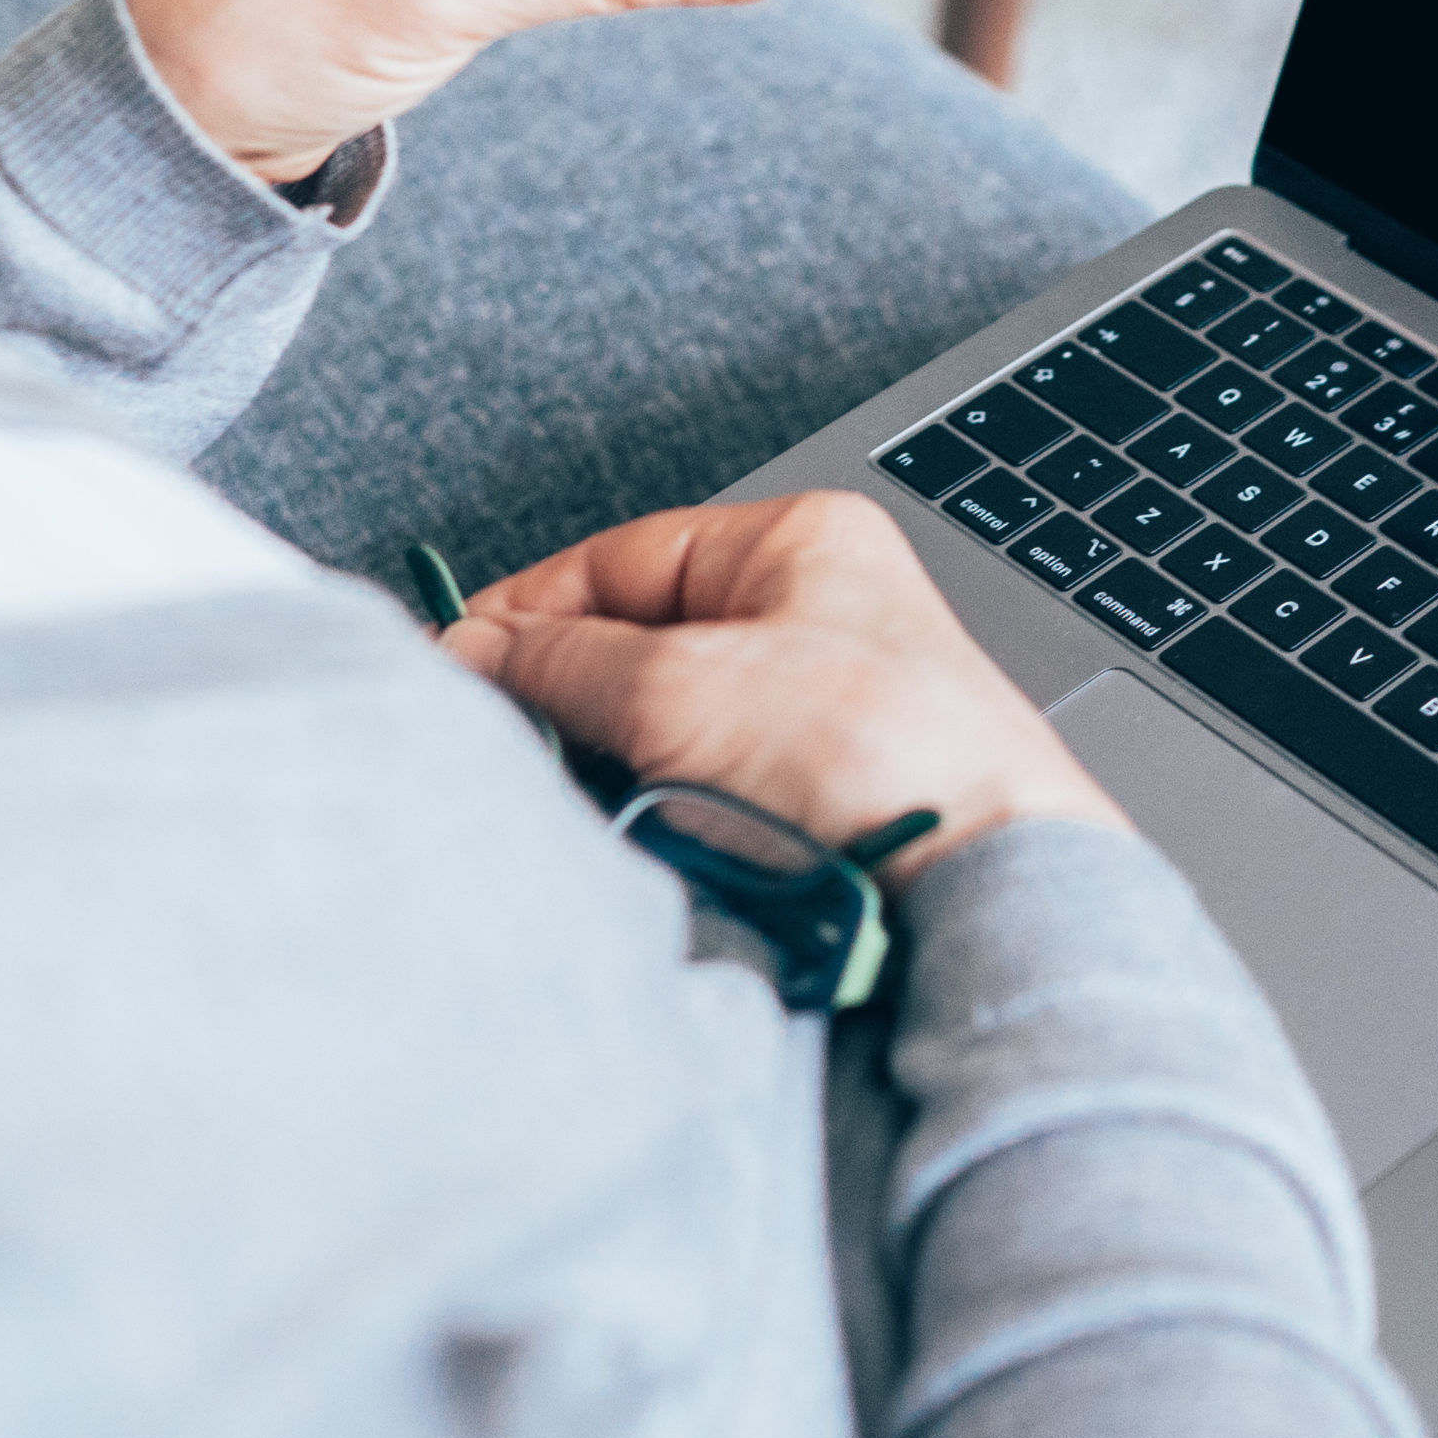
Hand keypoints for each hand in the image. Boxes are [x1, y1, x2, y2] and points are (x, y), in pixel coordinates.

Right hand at [442, 490, 1131, 883]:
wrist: (976, 895)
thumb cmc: (876, 762)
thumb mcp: (678, 686)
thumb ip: (561, 662)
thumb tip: (475, 651)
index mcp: (801, 542)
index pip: (622, 555)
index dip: (532, 607)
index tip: (461, 661)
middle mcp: (817, 614)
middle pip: (641, 640)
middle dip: (573, 694)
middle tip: (513, 741)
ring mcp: (821, 710)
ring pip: (668, 724)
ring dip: (619, 763)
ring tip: (591, 797)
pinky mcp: (821, 800)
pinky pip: (705, 790)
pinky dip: (661, 811)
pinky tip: (644, 837)